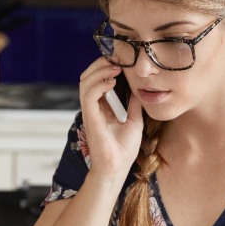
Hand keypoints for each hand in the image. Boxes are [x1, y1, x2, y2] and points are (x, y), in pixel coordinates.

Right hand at [78, 58, 143, 181]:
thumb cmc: (124, 148)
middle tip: (117, 58)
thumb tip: (139, 88)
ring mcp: (90, 111)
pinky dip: (99, 84)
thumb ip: (133, 103)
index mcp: (101, 106)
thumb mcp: (134, 119)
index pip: (98, 79)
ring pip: (85, 82)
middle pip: (88, 76)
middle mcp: (93, 106)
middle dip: (100, 63)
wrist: (118, 167)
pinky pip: (89, 95)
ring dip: (99, 70)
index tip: (121, 58)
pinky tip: (112, 81)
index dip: (106, 65)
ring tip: (115, 67)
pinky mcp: (90, 118)